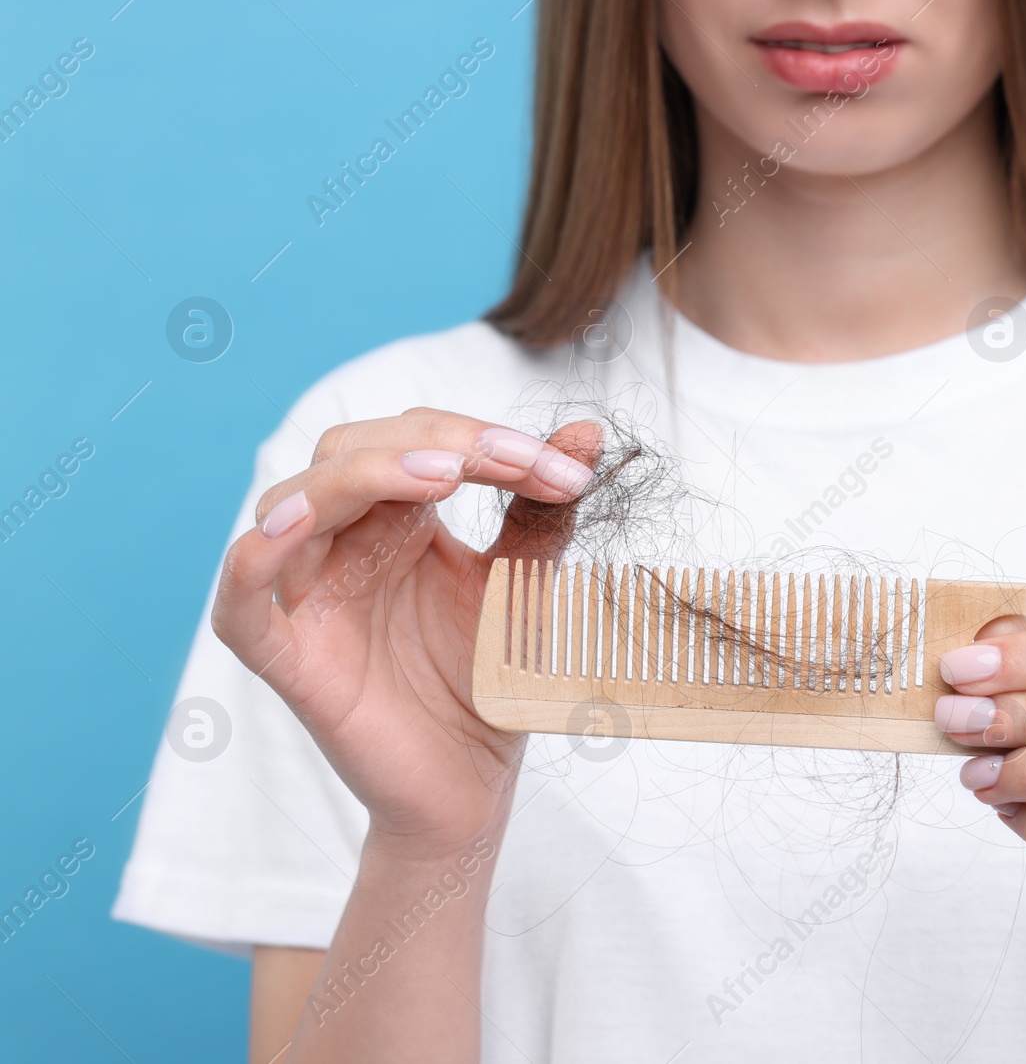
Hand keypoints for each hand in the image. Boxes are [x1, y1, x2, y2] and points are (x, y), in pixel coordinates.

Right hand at [211, 408, 600, 858]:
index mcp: (396, 520)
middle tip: (516, 462)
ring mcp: (308, 596)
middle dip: (436, 442)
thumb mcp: (522, 585)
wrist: (472, 787)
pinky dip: (257, 552)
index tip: (563, 468)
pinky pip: (242, 597)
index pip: (417, 441)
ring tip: (441, 474)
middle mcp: (343, 544)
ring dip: (364, 473)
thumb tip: (587, 434)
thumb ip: (541, 512)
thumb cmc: (488, 683)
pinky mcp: (284, 656)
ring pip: (295, 501)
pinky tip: (299, 522)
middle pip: (352, 449)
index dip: (483, 439)